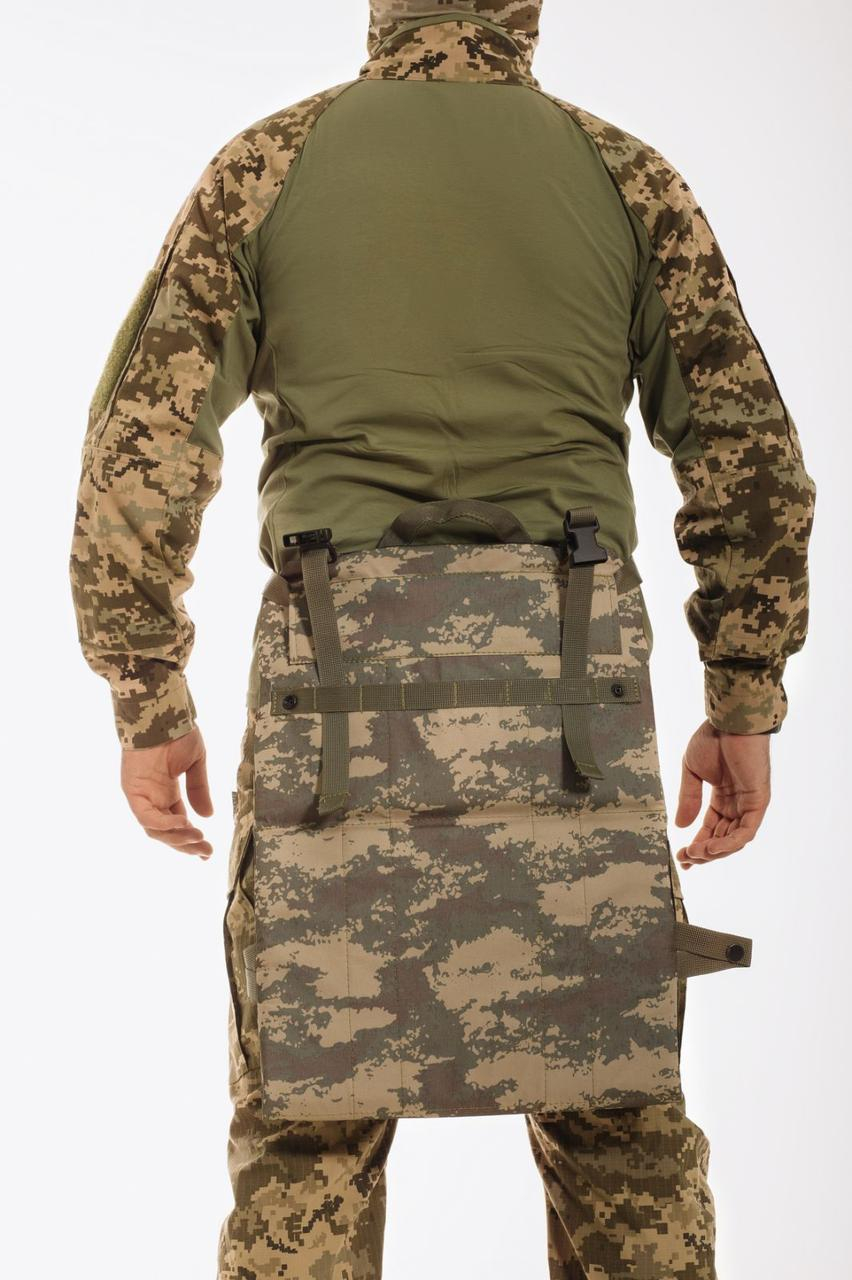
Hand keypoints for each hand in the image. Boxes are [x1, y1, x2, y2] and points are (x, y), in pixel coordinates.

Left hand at [121, 726, 213, 857]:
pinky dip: (163, 824)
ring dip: (177, 838)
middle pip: (167, 832)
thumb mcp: (195, 764)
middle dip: (186, 845)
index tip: (207, 853)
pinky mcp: (132, 791)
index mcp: (166, 792)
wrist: (162, 713)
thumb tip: (208, 816)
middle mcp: (152, 798)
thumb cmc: (178, 732)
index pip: (178, 824)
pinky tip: (182, 825)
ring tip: (198, 839)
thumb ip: (199, 790)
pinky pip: (146, 816)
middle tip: (206, 852)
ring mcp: (141, 796)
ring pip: (155, 830)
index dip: (191, 839)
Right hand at [674, 720, 769, 869]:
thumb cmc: (713, 739)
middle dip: (703, 853)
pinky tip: (710, 847)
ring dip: (714, 851)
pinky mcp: (758, 801)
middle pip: (722, 839)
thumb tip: (680, 826)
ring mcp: (749, 804)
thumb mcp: (692, 772)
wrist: (729, 721)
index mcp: (722, 798)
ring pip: (734, 840)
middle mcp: (737, 804)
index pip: (710, 830)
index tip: (681, 857)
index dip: (696, 845)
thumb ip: (688, 799)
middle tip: (685, 859)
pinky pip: (746, 831)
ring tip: (695, 854)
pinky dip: (729, 842)